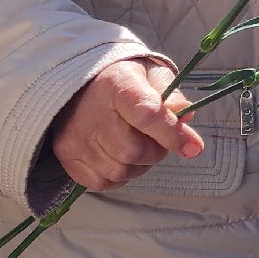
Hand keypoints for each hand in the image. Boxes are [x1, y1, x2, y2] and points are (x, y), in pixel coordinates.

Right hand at [48, 58, 203, 191]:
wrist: (81, 83)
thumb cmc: (124, 80)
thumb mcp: (153, 75)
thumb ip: (172, 96)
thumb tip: (186, 116)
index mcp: (118, 84)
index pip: (147, 115)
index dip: (172, 134)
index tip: (193, 147)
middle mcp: (91, 112)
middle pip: (134, 151)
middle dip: (156, 151)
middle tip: (156, 139)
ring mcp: (74, 136)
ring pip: (120, 171)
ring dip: (139, 166)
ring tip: (137, 144)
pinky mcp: (65, 155)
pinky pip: (101, 182)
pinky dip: (118, 176)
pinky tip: (119, 156)